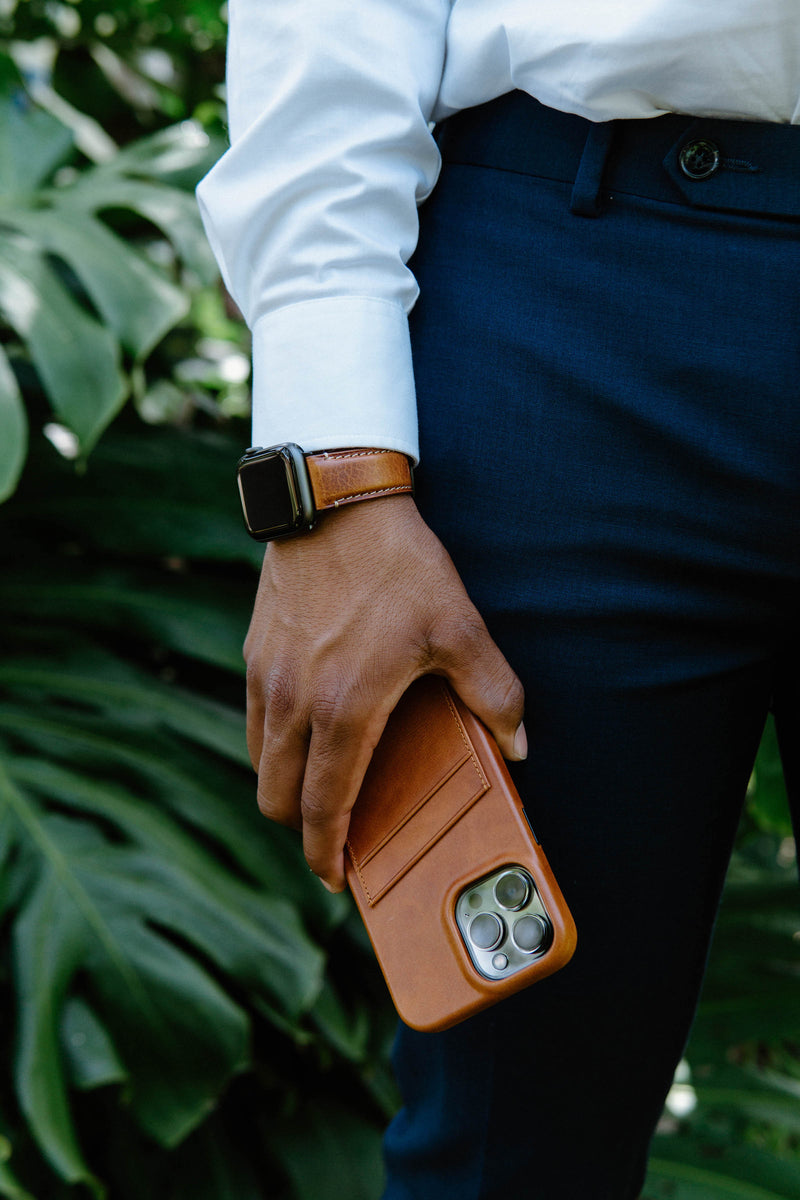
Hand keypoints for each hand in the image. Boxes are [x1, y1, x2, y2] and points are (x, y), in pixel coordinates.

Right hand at [244, 494, 525, 890]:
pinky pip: (254, 720)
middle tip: (333, 836)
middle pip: (276, 797)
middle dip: (301, 829)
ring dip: (285, 786)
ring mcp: (266, 676)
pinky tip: (307, 728)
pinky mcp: (254, 651)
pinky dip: (274, 744)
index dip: (326, 853)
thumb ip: (494, 692)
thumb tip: (520, 743)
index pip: (323, 805)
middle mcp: (293, 701)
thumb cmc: (398, 565)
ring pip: (260, 761)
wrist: (335, 502)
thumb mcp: (461, 627)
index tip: (335, 878)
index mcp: (344, 708)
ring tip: (321, 785)